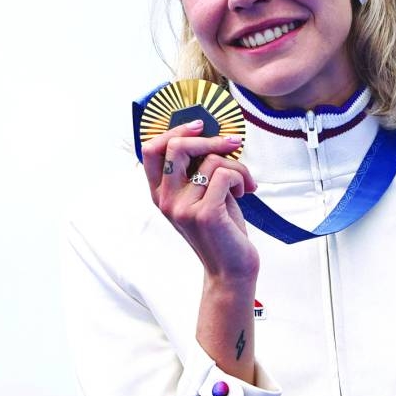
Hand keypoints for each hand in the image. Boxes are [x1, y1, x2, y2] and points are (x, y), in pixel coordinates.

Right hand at [140, 119, 258, 280]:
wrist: (231, 269)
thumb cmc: (221, 228)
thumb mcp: (202, 195)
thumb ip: (195, 169)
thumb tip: (208, 132)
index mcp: (160, 194)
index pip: (151, 149)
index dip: (175, 130)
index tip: (201, 126)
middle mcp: (165, 200)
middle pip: (176, 146)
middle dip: (210, 139)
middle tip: (232, 144)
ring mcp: (182, 207)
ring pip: (210, 160)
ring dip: (236, 166)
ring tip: (243, 183)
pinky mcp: (204, 214)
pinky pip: (224, 174)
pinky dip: (241, 177)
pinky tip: (244, 192)